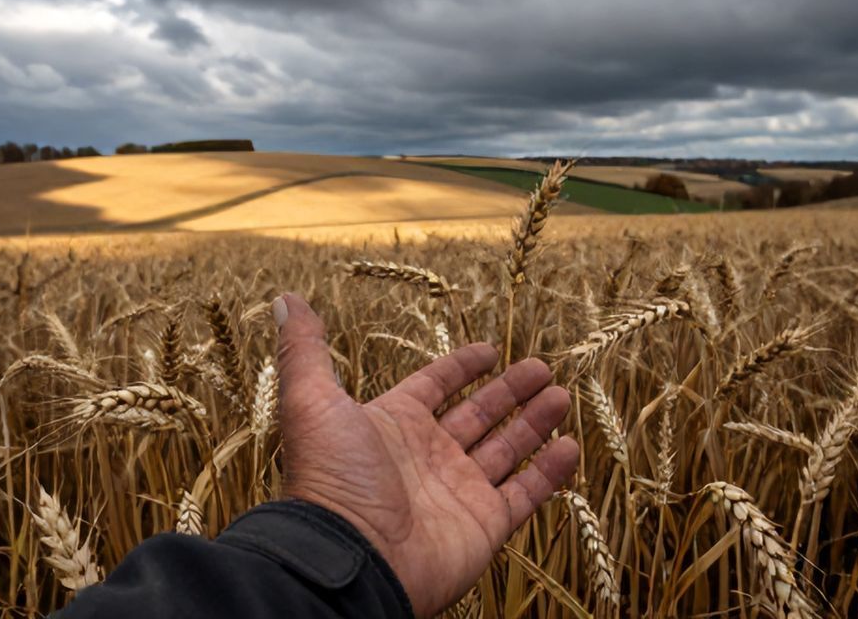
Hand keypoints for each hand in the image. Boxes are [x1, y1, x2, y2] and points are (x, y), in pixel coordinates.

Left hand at [273, 294, 578, 616]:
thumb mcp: (311, 402)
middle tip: (543, 367)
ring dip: (534, 423)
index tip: (490, 348)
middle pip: (477, 415)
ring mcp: (458, 492)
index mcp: (391, 425)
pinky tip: (571, 446)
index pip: (434, 387)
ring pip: (505, 449)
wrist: (352, 558)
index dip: (461, 367)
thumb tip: (286, 299)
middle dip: (510, 391)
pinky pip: (524, 493)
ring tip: (562, 395)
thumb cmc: (331, 480)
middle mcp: (427, 457)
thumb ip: (305, 351)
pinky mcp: (484, 524)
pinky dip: (549, 472)